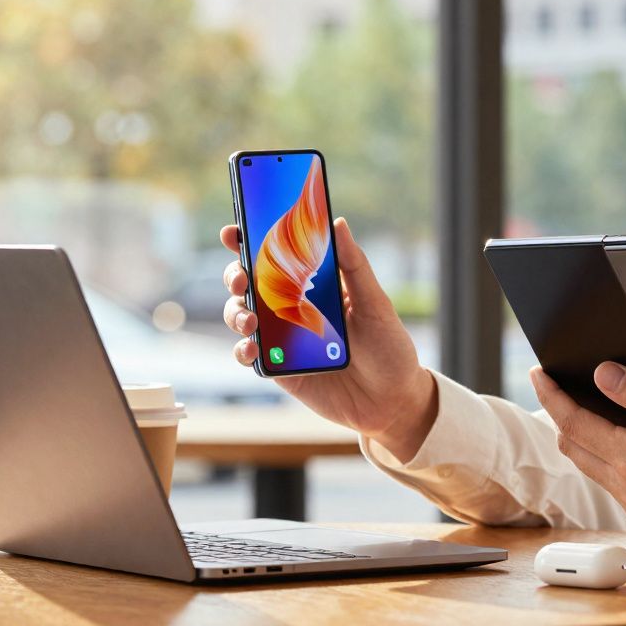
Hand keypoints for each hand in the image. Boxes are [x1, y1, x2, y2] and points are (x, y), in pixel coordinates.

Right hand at [220, 218, 436, 461]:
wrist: (392, 402)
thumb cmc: (389, 348)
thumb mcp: (376, 304)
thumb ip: (354, 266)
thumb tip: (338, 223)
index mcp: (315, 285)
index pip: (277, 256)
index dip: (250, 240)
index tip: (233, 231)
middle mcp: (293, 308)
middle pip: (250, 283)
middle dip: (235, 275)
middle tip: (241, 278)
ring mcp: (283, 338)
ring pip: (243, 316)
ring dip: (236, 312)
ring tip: (251, 320)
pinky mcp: (280, 369)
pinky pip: (250, 356)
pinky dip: (243, 350)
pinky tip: (252, 348)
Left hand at [529, 362, 625, 561]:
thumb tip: (603, 376)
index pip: (573, 424)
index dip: (551, 395)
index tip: (538, 373)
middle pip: (572, 447)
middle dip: (559, 414)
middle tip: (557, 385)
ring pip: (590, 466)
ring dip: (579, 436)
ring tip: (581, 406)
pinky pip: (611, 480)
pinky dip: (601, 454)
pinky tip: (616, 438)